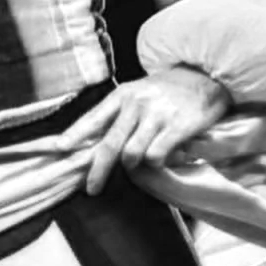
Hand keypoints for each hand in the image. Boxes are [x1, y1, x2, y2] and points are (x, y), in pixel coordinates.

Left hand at [56, 67, 231, 194]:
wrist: (205, 76)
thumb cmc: (166, 90)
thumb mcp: (137, 93)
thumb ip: (117, 115)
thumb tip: (91, 143)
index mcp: (122, 95)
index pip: (93, 117)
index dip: (74, 134)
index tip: (60, 148)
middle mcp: (136, 104)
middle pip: (109, 145)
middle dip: (98, 170)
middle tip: (91, 188)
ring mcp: (157, 115)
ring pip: (132, 155)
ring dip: (135, 165)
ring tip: (144, 160)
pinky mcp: (177, 127)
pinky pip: (156, 157)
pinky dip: (157, 164)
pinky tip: (164, 156)